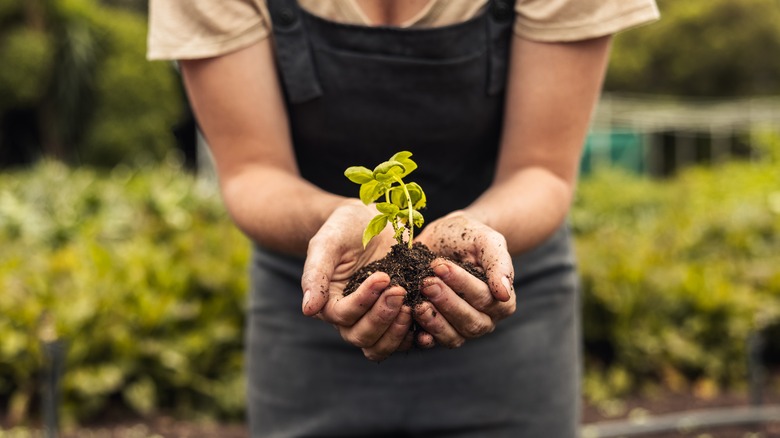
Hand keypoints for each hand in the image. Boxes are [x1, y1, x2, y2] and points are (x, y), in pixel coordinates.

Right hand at [301, 200, 413, 360]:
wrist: (369, 221)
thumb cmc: (343, 228)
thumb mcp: (326, 244)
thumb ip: (315, 274)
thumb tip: (308, 310)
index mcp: (329, 303)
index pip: (343, 316)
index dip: (363, 301)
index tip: (382, 276)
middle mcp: (351, 318)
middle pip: (362, 337)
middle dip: (382, 317)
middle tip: (399, 290)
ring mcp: (375, 320)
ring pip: (381, 346)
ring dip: (397, 331)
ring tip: (413, 305)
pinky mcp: (397, 316)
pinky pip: (405, 339)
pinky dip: (416, 334)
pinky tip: (427, 314)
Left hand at [413, 211, 515, 347]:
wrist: (443, 238)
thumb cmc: (468, 237)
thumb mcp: (486, 240)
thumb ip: (499, 263)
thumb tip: (504, 293)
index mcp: (502, 300)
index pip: (485, 298)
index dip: (462, 284)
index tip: (440, 266)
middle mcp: (485, 319)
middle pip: (471, 322)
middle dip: (446, 302)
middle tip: (426, 283)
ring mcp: (461, 328)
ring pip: (453, 336)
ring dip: (434, 321)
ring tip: (417, 303)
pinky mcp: (439, 332)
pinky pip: (433, 342)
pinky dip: (423, 336)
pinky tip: (411, 324)